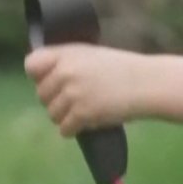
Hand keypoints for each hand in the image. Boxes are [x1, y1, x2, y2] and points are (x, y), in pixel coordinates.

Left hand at [24, 44, 145, 136]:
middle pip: (41, 94)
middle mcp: (66, 71)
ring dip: (68, 116)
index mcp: (68, 53)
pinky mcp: (82, 113)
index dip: (40, 75)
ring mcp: (73, 93)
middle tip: (81, 98)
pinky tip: (92, 121)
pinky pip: (64, 129)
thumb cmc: (125, 70)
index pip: (32, 64)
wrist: (150, 83)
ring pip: (52, 114)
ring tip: (90, 109)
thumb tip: (42, 78)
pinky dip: (76, 129)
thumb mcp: (93, 56)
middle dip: (57, 100)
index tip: (52, 80)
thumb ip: (67, 63)